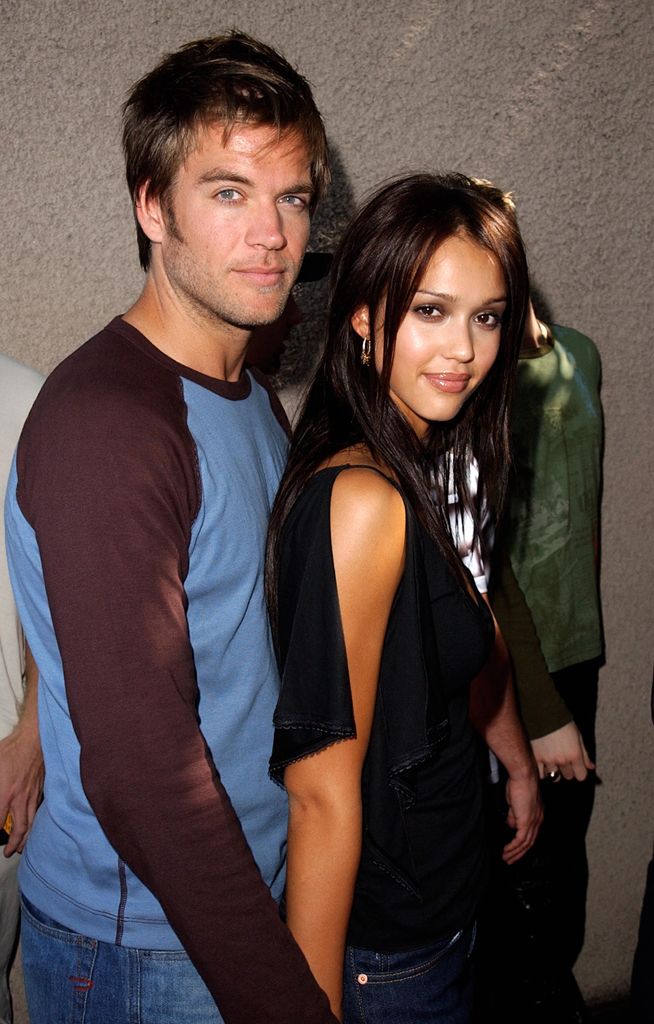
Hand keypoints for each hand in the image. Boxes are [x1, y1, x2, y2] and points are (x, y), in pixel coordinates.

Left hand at [0, 717, 43, 855]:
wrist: (34, 739)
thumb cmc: (10, 750)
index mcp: (5, 794)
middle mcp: (20, 798)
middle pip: (20, 828)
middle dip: (14, 844)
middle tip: (8, 853)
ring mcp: (33, 795)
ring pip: (31, 822)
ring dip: (27, 837)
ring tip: (22, 846)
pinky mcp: (41, 789)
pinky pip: (38, 811)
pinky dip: (35, 823)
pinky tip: (33, 825)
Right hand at [502, 768, 542, 864]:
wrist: (524, 776)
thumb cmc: (520, 784)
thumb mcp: (516, 802)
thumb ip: (514, 815)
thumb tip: (510, 824)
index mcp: (537, 815)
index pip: (531, 834)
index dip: (523, 844)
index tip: (515, 850)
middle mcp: (538, 820)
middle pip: (529, 842)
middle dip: (519, 853)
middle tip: (510, 860)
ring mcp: (533, 822)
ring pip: (525, 844)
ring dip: (515, 853)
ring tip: (506, 858)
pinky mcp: (526, 822)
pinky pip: (520, 840)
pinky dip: (513, 847)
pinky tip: (507, 851)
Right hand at [531, 721, 594, 781]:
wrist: (543, 713)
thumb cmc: (562, 723)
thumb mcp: (578, 736)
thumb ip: (584, 754)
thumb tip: (591, 767)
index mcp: (575, 754)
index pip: (581, 776)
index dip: (579, 771)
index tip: (576, 766)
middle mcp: (562, 760)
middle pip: (568, 776)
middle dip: (567, 770)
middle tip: (563, 760)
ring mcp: (548, 760)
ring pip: (554, 777)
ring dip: (555, 772)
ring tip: (552, 762)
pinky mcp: (536, 758)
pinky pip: (540, 774)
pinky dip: (542, 772)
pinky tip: (543, 765)